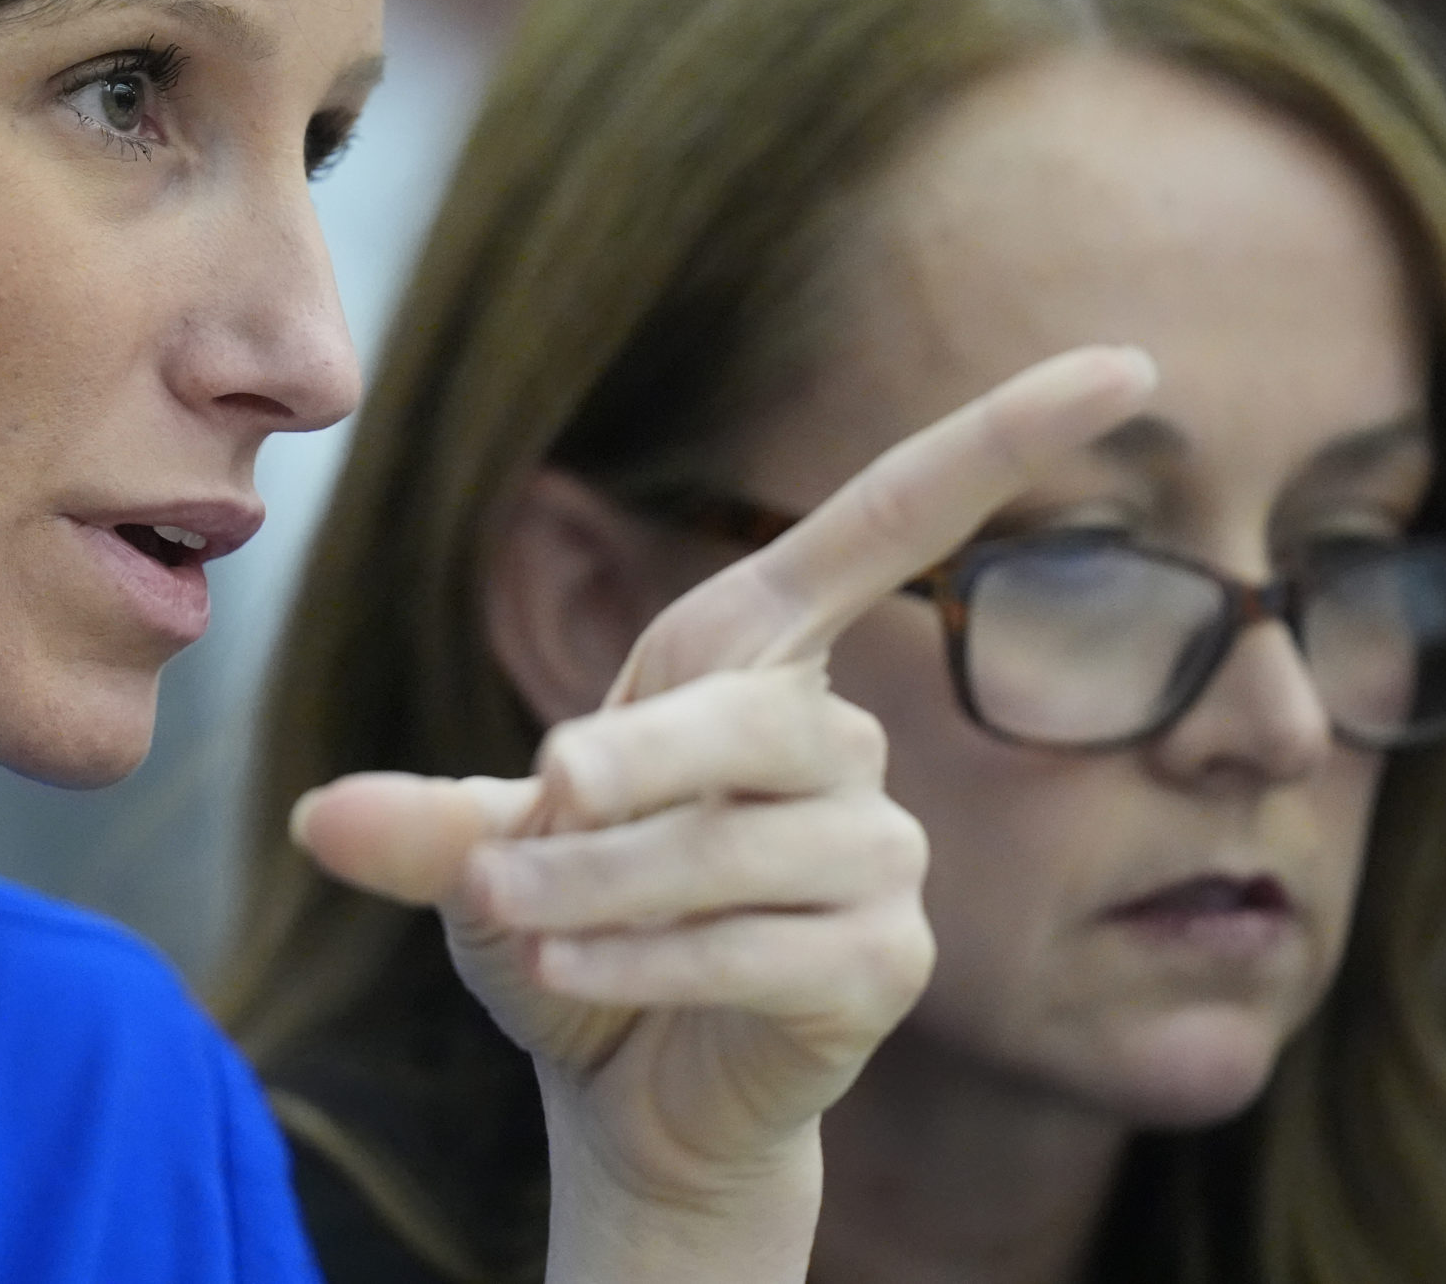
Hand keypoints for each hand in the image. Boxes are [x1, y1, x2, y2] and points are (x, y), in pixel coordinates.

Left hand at [291, 345, 1157, 1280]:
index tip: (1130, 364)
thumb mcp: (482, 859)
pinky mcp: (883, 964)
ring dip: (602, 886)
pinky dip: (645, 960)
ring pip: (735, 846)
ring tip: (515, 919)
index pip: (892, 527)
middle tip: (533, 802)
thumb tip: (315, 819)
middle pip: (753, 721)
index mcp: (754, 661)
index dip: (999, 442)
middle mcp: (839, 745)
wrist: (616, 1082)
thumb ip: (424, 825)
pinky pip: (760, 944)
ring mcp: (877, 856)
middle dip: (628, 770)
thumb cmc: (562, 928)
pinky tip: (571, 976)